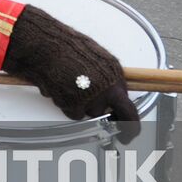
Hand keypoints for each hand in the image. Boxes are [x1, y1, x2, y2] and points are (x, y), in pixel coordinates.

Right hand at [1, 5, 139, 142]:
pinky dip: (67, 103)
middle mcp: (105, 94)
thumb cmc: (71, 48)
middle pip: (106, 114)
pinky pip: (72, 112)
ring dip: (80, 103)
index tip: (128, 135)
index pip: (130, 113)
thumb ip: (111, 80)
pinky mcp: (72, 106)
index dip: (131, 128)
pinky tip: (62, 87)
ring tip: (71, 83)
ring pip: (88, 112)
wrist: (49, 46)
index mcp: (116, 81)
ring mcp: (89, 101)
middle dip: (99, 111)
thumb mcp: (102, 60)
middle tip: (90, 103)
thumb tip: (114, 92)